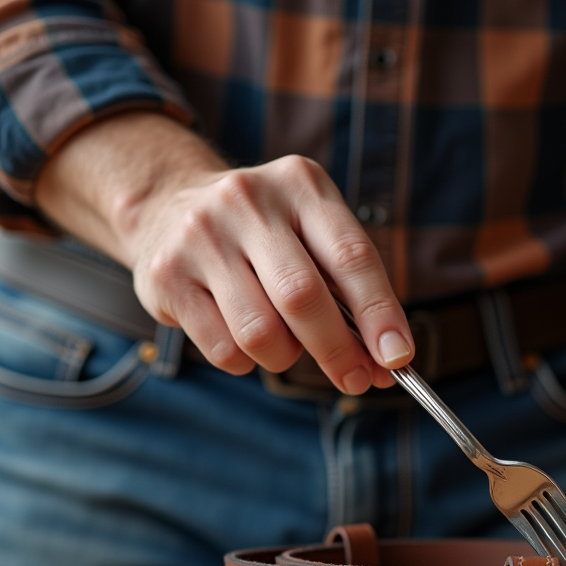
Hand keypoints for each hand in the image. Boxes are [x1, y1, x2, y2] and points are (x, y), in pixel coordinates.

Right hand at [36, 113, 413, 393]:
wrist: (166, 204)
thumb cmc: (264, 234)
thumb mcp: (310, 232)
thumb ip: (349, 291)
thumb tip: (385, 361)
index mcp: (301, 185)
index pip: (352, 256)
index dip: (381, 314)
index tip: (398, 358)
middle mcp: (249, 201)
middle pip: (304, 297)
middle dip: (338, 351)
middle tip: (355, 380)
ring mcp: (201, 236)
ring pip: (260, 332)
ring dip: (284, 357)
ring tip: (284, 345)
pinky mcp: (166, 276)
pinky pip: (223, 348)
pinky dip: (246, 361)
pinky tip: (243, 338)